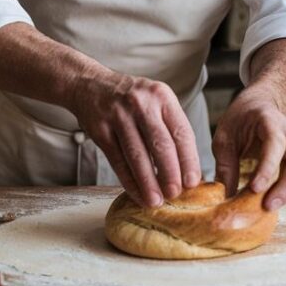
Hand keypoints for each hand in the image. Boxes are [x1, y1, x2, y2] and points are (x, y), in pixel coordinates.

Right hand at [69, 72, 201, 207]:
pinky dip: (128, 180)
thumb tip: (187, 167)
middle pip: (161, 144)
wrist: (91, 85)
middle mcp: (142, 105)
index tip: (193, 182)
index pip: (181, 132)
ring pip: (137, 155)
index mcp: (163, 97)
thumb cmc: (133, 100)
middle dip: (170, 173)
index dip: (189, 159)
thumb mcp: (157, 101)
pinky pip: (117, 160)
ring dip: (148, 182)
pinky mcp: (100, 130)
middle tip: (176, 194)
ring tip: (156, 201)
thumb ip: (171, 127)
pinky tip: (136, 193)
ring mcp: (119, 116)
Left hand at [212, 83, 285, 211]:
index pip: (274, 144)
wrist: (258, 106)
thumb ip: (225, 165)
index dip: (267, 167)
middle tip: (268, 205)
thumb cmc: (240, 120)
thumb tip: (225, 197)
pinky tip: (277, 200)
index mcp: (270, 121)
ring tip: (271, 207)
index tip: (255, 189)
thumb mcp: (224, 138)